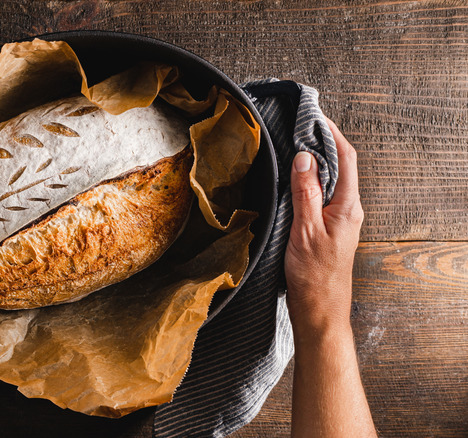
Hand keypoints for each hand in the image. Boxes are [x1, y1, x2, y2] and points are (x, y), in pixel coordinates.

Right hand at [285, 118, 375, 436]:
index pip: (345, 158)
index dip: (331, 133)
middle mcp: (347, 210)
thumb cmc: (314, 277)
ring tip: (295, 144)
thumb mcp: (305, 231)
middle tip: (300, 124)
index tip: (314, 116)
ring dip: (315, 160)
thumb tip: (305, 158)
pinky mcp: (328, 228)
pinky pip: (321, 195)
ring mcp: (339, 219)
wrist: (319, 310)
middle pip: (340, 165)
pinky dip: (309, 180)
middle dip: (322, 141)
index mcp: (347, 207)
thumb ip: (306, 192)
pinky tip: (294, 180)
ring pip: (330, 180)